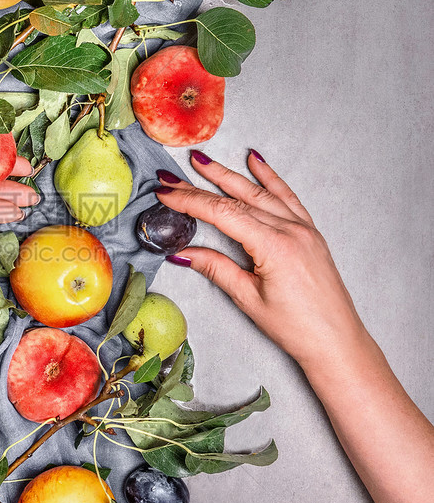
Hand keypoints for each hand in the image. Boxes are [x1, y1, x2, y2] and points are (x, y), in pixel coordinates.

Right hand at [156, 149, 365, 369]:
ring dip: (230, 174)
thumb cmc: (297, 328)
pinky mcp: (310, 233)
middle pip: (237, 199)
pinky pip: (287, 196)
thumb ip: (216, 269)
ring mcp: (303, 228)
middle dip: (201, 184)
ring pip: (260, 192)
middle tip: (173, 174)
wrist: (337, 341)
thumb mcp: (249, 299)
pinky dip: (269, 177)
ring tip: (204, 161)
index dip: (190, 201)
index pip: (223, 213)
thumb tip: (184, 253)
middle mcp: (291, 230)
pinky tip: (256, 161)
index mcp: (274, 246)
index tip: (166, 192)